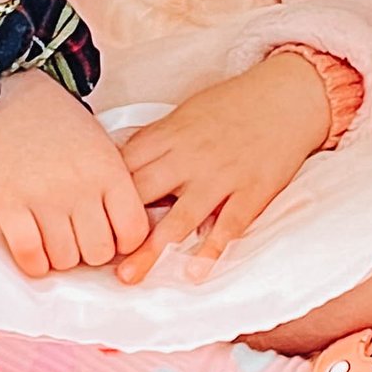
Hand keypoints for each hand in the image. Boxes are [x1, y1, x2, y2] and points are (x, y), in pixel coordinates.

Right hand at [0, 73, 151, 276]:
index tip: (113, 237)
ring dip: (61, 257)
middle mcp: (80, 188)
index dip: (125, 243)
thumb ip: (116, 185)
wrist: (9, 96)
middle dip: (91, 251)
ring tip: (56, 239)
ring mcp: (43, 198)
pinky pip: (29, 255)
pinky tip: (35, 250)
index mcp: (109, 171)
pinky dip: (34, 262)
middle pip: (98, 253)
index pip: (134, 232)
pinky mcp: (8, 204)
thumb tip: (125, 230)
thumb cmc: (57, 122)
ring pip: (64, 259)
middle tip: (81, 238)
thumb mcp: (102, 146)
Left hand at [115, 52, 333, 283]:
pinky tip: (193, 273)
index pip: (124, 167)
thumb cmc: (235, 103)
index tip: (83, 218)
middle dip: (115, 226)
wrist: (288, 96)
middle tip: (93, 255)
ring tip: (129, 276)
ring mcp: (221, 177)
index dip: (100, 194)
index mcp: (170, 135)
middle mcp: (190, 158)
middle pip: (142, 195)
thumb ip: (156, 139)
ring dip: (152, 250)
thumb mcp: (186, 112)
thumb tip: (120, 158)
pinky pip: (227, 226)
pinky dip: (210, 251)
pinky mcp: (250, 192)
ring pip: (179, 218)